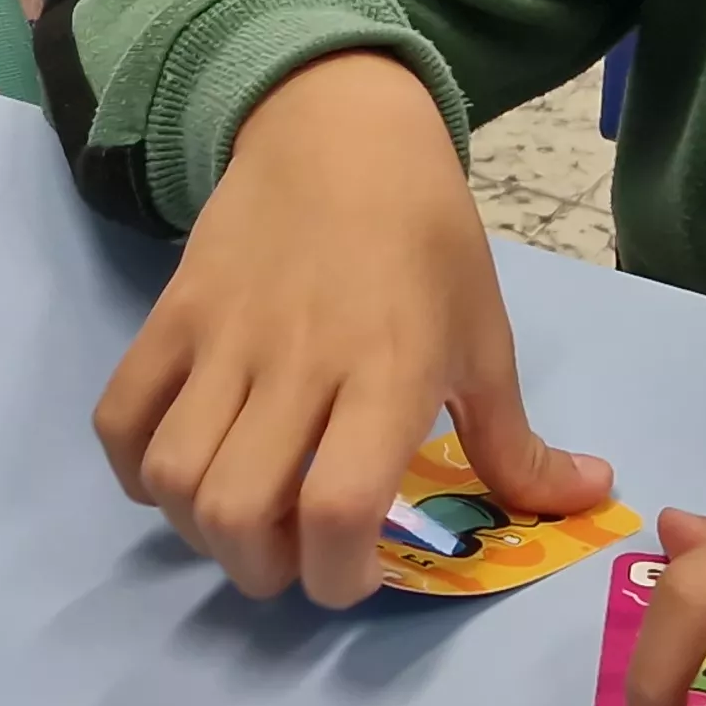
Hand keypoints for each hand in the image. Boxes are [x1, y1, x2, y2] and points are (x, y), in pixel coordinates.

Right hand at [91, 52, 613, 606]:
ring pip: (173, 475)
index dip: (336, 575)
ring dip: (198, 528)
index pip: (336, 508)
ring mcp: (224, 338)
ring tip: (237, 518)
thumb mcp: (485, 338)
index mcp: (388, 374)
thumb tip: (586, 500)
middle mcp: (298, 363)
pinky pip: (119, 416)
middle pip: (237, 511)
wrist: (340, 130)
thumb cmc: (428, 240)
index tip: (353, 570)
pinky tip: (177, 472)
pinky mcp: (172, 313)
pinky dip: (133, 468)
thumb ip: (517, 441)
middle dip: (261, 570)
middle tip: (292, 553)